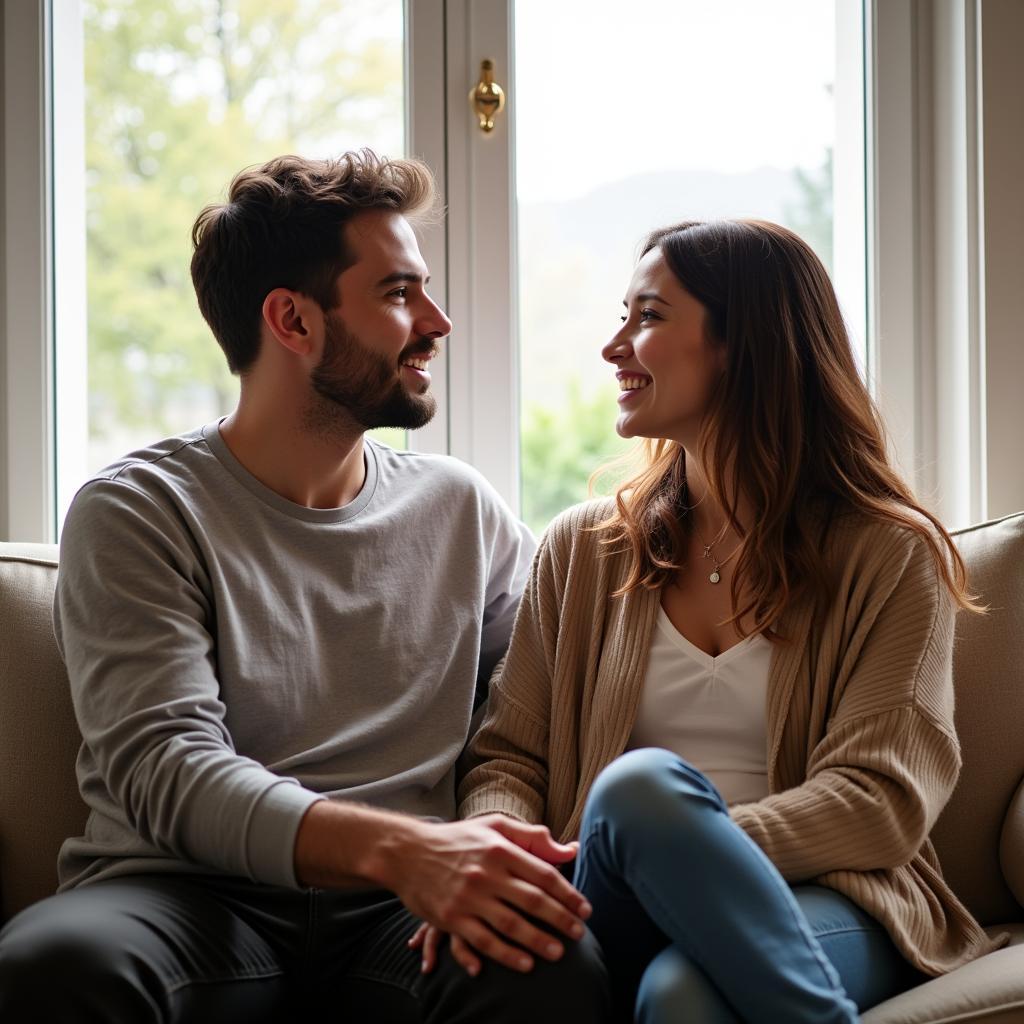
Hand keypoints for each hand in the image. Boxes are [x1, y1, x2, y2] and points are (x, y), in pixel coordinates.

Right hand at [380, 815, 587, 973]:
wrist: (408, 852)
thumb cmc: (458, 839)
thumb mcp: (494, 827)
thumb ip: (532, 837)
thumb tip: (570, 849)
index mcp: (500, 848)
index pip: (543, 874)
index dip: (568, 894)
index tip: (585, 909)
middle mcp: (487, 873)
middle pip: (533, 901)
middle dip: (561, 920)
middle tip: (579, 934)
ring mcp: (469, 897)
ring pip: (512, 925)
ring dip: (539, 941)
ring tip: (559, 953)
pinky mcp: (452, 918)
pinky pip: (484, 941)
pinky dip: (506, 955)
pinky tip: (525, 963)